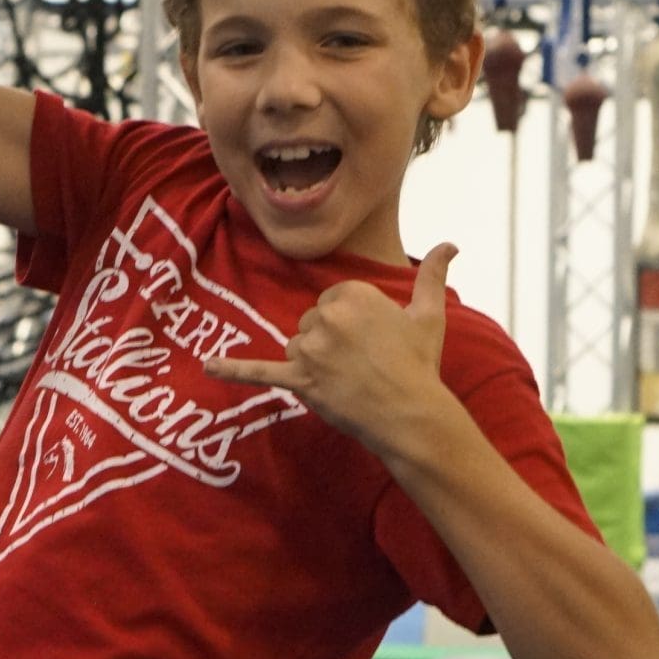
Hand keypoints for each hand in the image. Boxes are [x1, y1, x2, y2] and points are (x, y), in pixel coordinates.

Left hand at [204, 243, 462, 458]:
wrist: (412, 414)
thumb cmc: (420, 364)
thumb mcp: (428, 315)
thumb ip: (432, 274)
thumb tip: (451, 244)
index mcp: (353, 294)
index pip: (333, 301)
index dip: (351, 324)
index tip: (371, 343)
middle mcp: (327, 316)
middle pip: (312, 323)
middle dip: (331, 343)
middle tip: (362, 365)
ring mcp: (311, 350)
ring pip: (297, 348)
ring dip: (313, 363)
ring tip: (346, 380)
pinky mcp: (300, 380)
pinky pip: (259, 372)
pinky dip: (232, 370)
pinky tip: (207, 367)